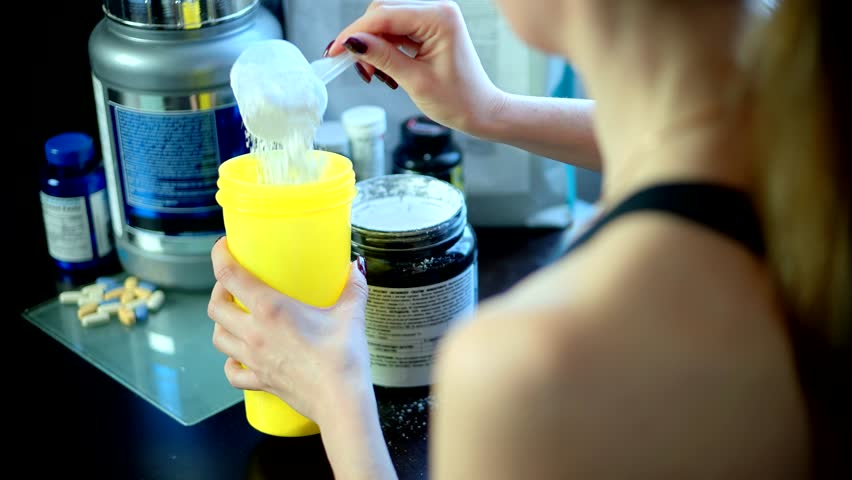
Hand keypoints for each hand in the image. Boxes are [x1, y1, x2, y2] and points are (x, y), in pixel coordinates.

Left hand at [207, 237, 371, 426]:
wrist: (341, 401)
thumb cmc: (344, 357)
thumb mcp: (351, 314)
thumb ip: (353, 287)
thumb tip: (356, 267)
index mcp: (270, 309)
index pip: (229, 275)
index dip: (219, 255)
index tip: (223, 246)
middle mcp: (254, 332)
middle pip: (216, 306)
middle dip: (220, 290)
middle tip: (234, 284)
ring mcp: (253, 359)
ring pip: (218, 337)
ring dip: (222, 323)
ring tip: (236, 316)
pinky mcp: (260, 381)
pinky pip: (232, 372)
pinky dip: (231, 362)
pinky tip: (240, 357)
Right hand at [327, 0, 504, 135]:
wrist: (481, 111)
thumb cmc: (458, 101)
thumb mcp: (415, 81)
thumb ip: (382, 57)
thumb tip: (351, 42)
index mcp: (439, 18)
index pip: (385, 16)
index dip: (355, 32)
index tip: (334, 51)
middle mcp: (437, 10)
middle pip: (383, 12)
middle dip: (364, 39)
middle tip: (359, 70)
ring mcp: (434, 17)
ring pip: (387, 21)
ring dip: (373, 45)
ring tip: (374, 74)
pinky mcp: (430, 28)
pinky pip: (397, 30)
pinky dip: (385, 48)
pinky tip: (384, 70)